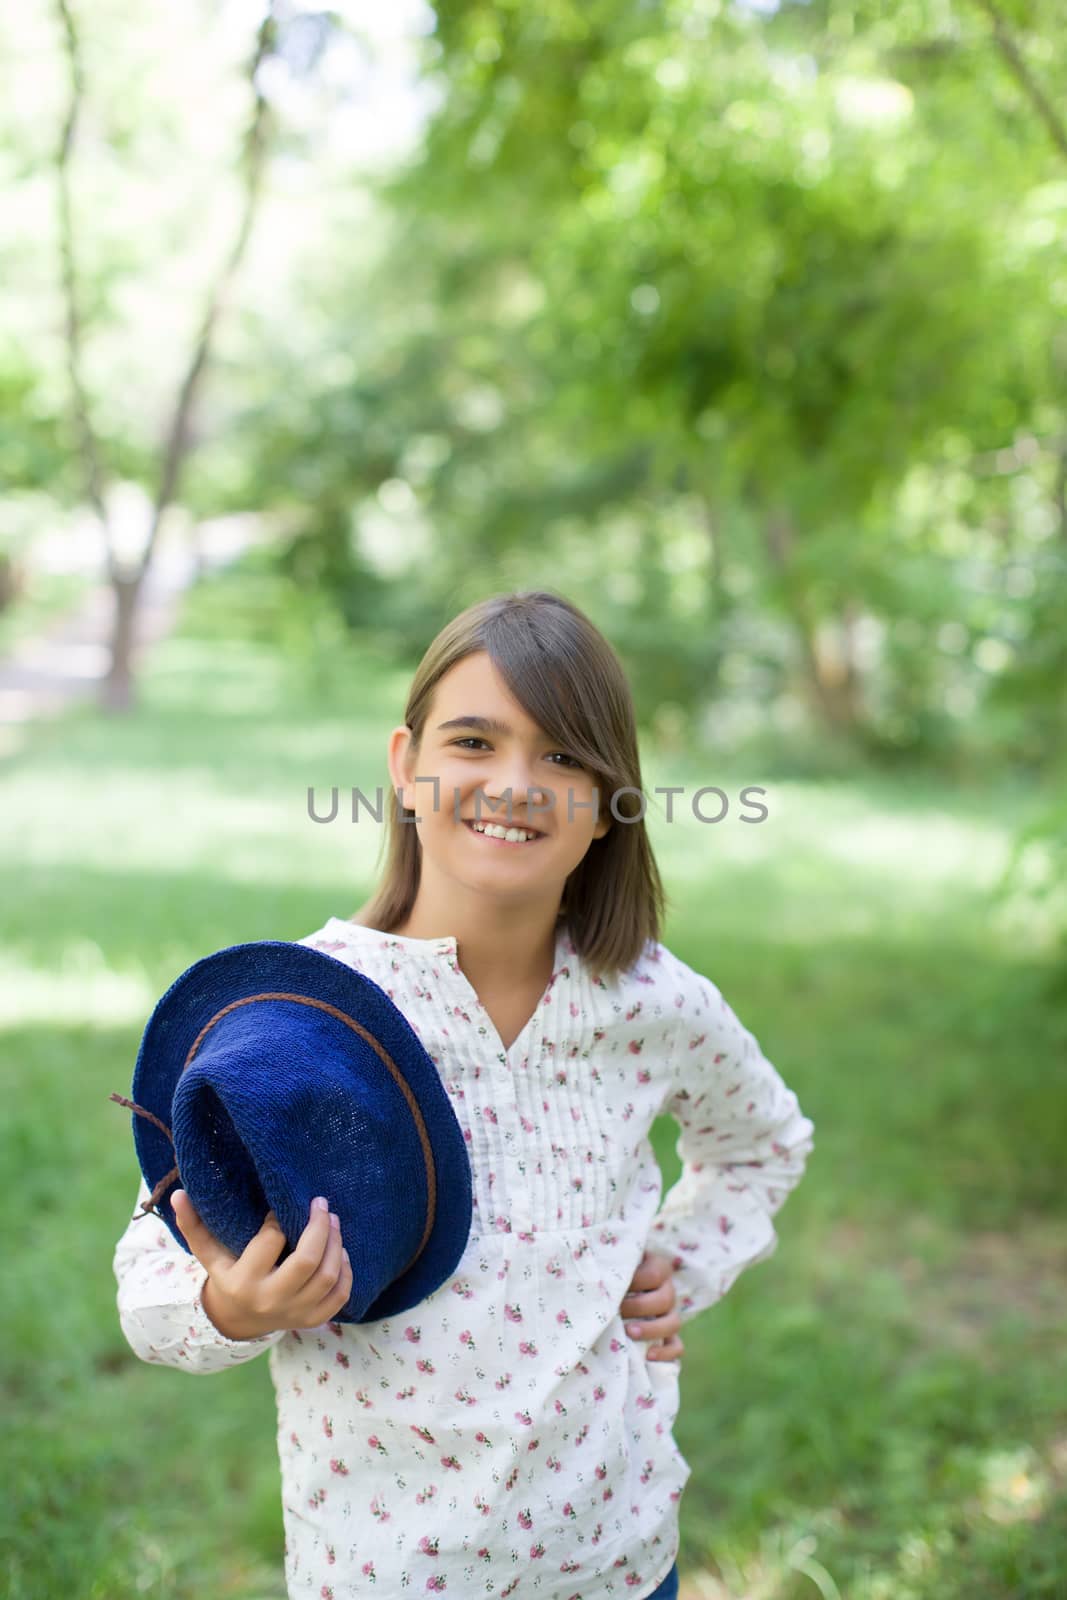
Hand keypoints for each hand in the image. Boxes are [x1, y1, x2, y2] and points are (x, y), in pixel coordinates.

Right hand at [171, 1191, 352, 1339]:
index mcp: (244, 1281)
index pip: (270, 1241)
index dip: (278, 1218)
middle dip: (320, 1227)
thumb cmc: (226, 1276)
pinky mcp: (312, 1320)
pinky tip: (341, 1252)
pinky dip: (346, 1272)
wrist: (237, 1321)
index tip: (280, 1206)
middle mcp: (271, 1299)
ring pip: (328, 1276)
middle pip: (307, 1260)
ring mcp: (294, 1313)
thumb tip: (179, 1194)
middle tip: (322, 1204)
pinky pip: (340, 1296)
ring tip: (333, 1221)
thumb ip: (193, 1225)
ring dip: (336, 1244)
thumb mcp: (208, 1254)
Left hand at [620, 1249, 683, 1361]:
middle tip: (617, 1310)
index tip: (614, 1286)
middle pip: (665, 1300)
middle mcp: (668, 1291)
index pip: (654, 1275)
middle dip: (638, 1307)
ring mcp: (670, 1314)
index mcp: (658, 1268)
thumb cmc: (613, 1271)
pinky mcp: (669, 1336)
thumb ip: (612, 1267)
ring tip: (629, 1333)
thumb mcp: (616, 1264)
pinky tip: (648, 1356)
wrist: (618, 1289)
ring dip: (651, 1329)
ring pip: (673, 1323)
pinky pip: (676, 1346)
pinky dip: (666, 1353)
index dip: (635, 1282)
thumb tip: (600, 1276)